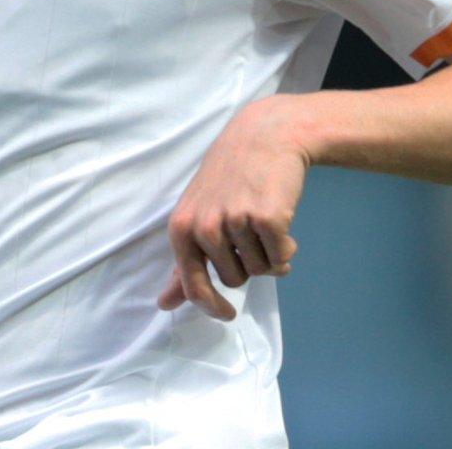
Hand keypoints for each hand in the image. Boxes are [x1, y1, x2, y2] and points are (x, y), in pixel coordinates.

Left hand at [156, 96, 311, 321]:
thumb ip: (183, 264)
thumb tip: (165, 305)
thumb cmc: (228, 180)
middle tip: (247, 227)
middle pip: (234, 281)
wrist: (264, 137)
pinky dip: (286, 247)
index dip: (212, 307)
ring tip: (262, 219)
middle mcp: (205, 227)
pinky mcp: (268, 220)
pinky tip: (281, 220)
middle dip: (246, 262)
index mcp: (182, 228)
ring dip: (268, 254)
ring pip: (260, 271)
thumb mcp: (196, 215)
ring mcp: (236, 223)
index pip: (193, 286)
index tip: (228, 314)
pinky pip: (282, 258)